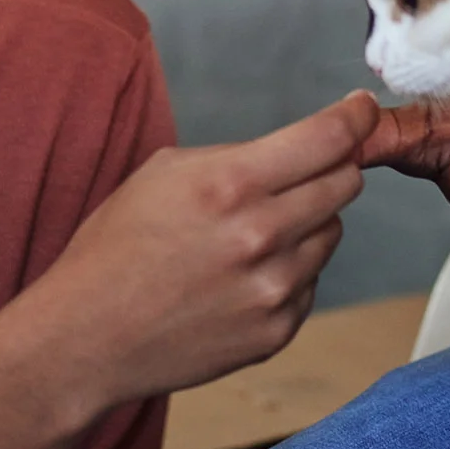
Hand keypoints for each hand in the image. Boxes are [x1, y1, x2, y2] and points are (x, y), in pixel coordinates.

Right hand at [28, 91, 373, 405]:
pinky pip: (311, 283)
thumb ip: (238, 156)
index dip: (355, 118)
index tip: (362, 110)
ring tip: (249, 236)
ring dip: (307, 224)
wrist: (87, 338)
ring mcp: (274, 290)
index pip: (327, 138)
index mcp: (230, 185)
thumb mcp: (164, 174)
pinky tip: (240, 278)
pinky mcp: (276, 331)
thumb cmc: (117, 249)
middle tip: (300, 172)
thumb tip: (299, 146)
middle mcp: (261, 236)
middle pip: (345, 182)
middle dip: (331, 168)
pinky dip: (290, 272)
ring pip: (332, 232)